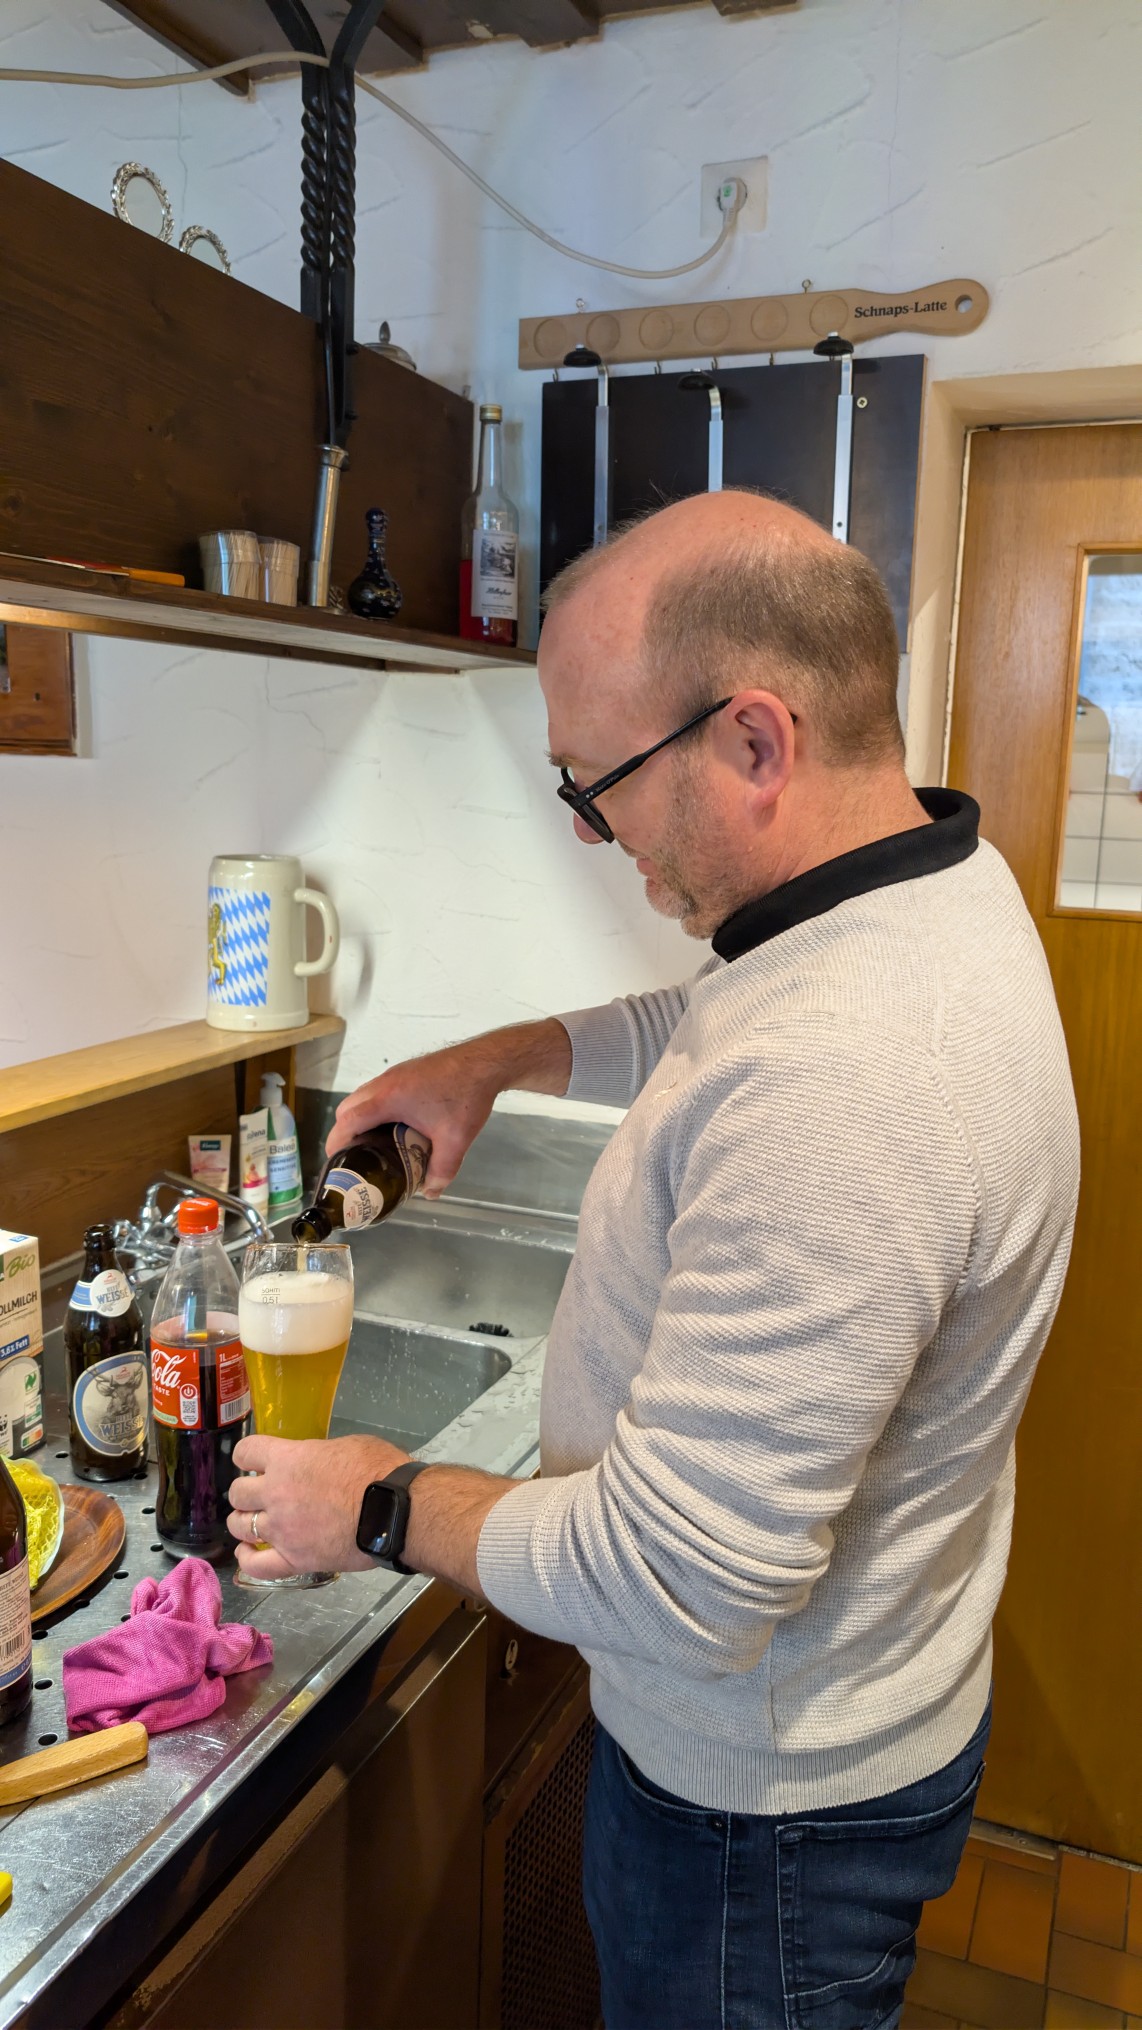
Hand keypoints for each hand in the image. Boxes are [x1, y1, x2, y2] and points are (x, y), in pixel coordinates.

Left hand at [227, 1431, 409, 1580]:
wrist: (396, 1510)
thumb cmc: (377, 1469)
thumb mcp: (344, 1445)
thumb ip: (317, 1455)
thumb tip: (314, 1466)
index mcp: (287, 1460)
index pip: (245, 1452)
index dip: (247, 1456)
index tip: (255, 1462)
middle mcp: (275, 1494)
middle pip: (237, 1493)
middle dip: (246, 1492)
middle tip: (261, 1495)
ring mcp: (281, 1530)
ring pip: (239, 1526)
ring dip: (244, 1522)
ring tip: (255, 1523)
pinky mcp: (294, 1560)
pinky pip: (256, 1566)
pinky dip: (247, 1560)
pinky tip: (249, 1552)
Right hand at [325, 1020, 571, 1197]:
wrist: (485, 1062)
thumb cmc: (466, 1099)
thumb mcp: (455, 1141)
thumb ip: (441, 1170)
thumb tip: (431, 1193)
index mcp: (388, 1099)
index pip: (348, 1120)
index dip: (337, 1142)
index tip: (336, 1162)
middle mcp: (384, 1083)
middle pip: (348, 1107)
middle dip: (345, 1131)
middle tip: (356, 1156)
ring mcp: (394, 1074)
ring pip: (362, 1096)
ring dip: (360, 1117)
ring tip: (373, 1143)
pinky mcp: (405, 1071)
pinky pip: (376, 1090)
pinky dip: (374, 1107)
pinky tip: (394, 1124)